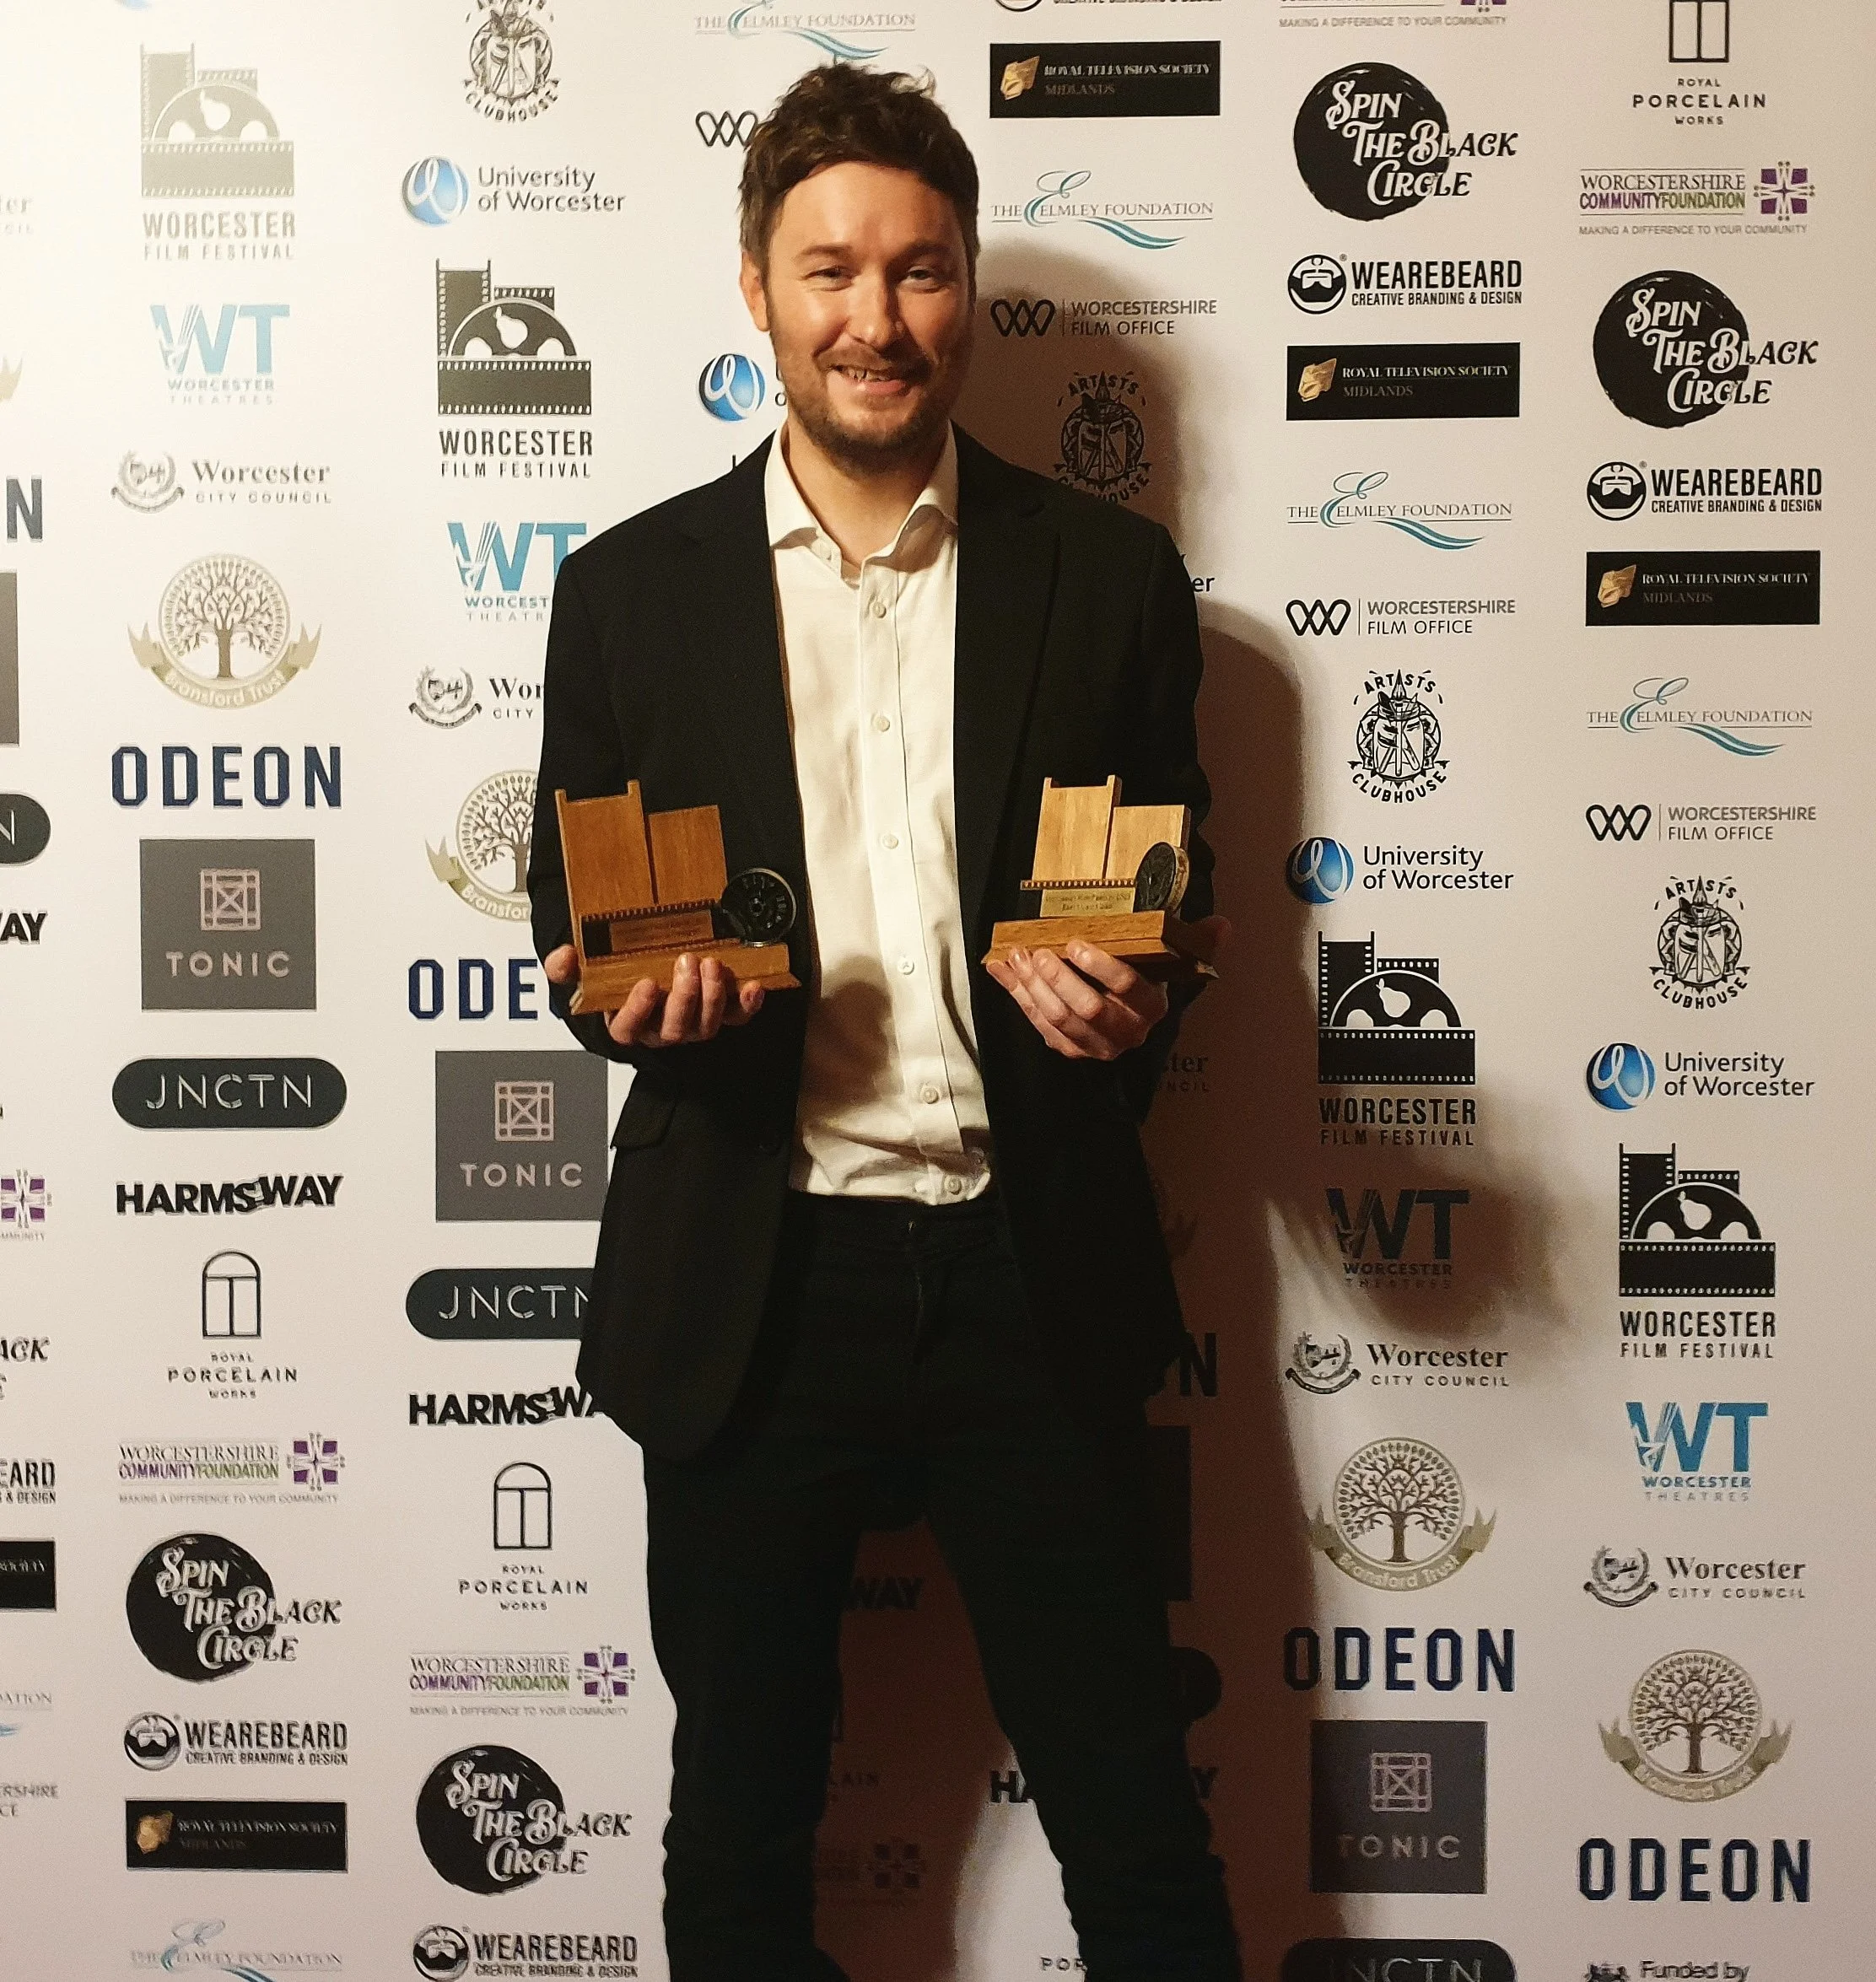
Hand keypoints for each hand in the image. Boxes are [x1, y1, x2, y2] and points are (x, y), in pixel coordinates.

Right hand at [542, 945, 765, 1047]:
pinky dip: (747, 1004)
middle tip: (687, 963)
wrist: (647, 971)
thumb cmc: (617, 978)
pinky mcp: (721, 1014)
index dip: (637, 1011)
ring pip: (706, 1025)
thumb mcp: (585, 972)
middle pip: (674, 1029)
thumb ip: (567, 967)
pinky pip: (737, 1017)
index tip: (645, 984)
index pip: (628, 1030)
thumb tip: (562, 958)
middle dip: (683, 998)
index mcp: (628, 1024)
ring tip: (712, 965)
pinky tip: (752, 986)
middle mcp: (662, 1029)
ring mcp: (693, 1024)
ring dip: (712, 997)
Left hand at [986, 918, 1228, 1061]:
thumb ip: (1195, 941)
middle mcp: (1126, 1033)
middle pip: (1086, 1008)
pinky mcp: (1070, 1050)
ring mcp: (1096, 1046)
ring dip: (1032, 987)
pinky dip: (1017, 997)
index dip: (1101, 966)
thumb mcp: (1170, 961)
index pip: (1128, 988)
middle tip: (1036, 951)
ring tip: (1017, 957)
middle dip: (1057, 977)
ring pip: (1059, 1020)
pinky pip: (1039, 1025)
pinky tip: (1004, 971)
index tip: (1076, 943)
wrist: (1129, 1019)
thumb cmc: (1146, 979)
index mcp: (1151, 1008)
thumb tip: (1225, 925)